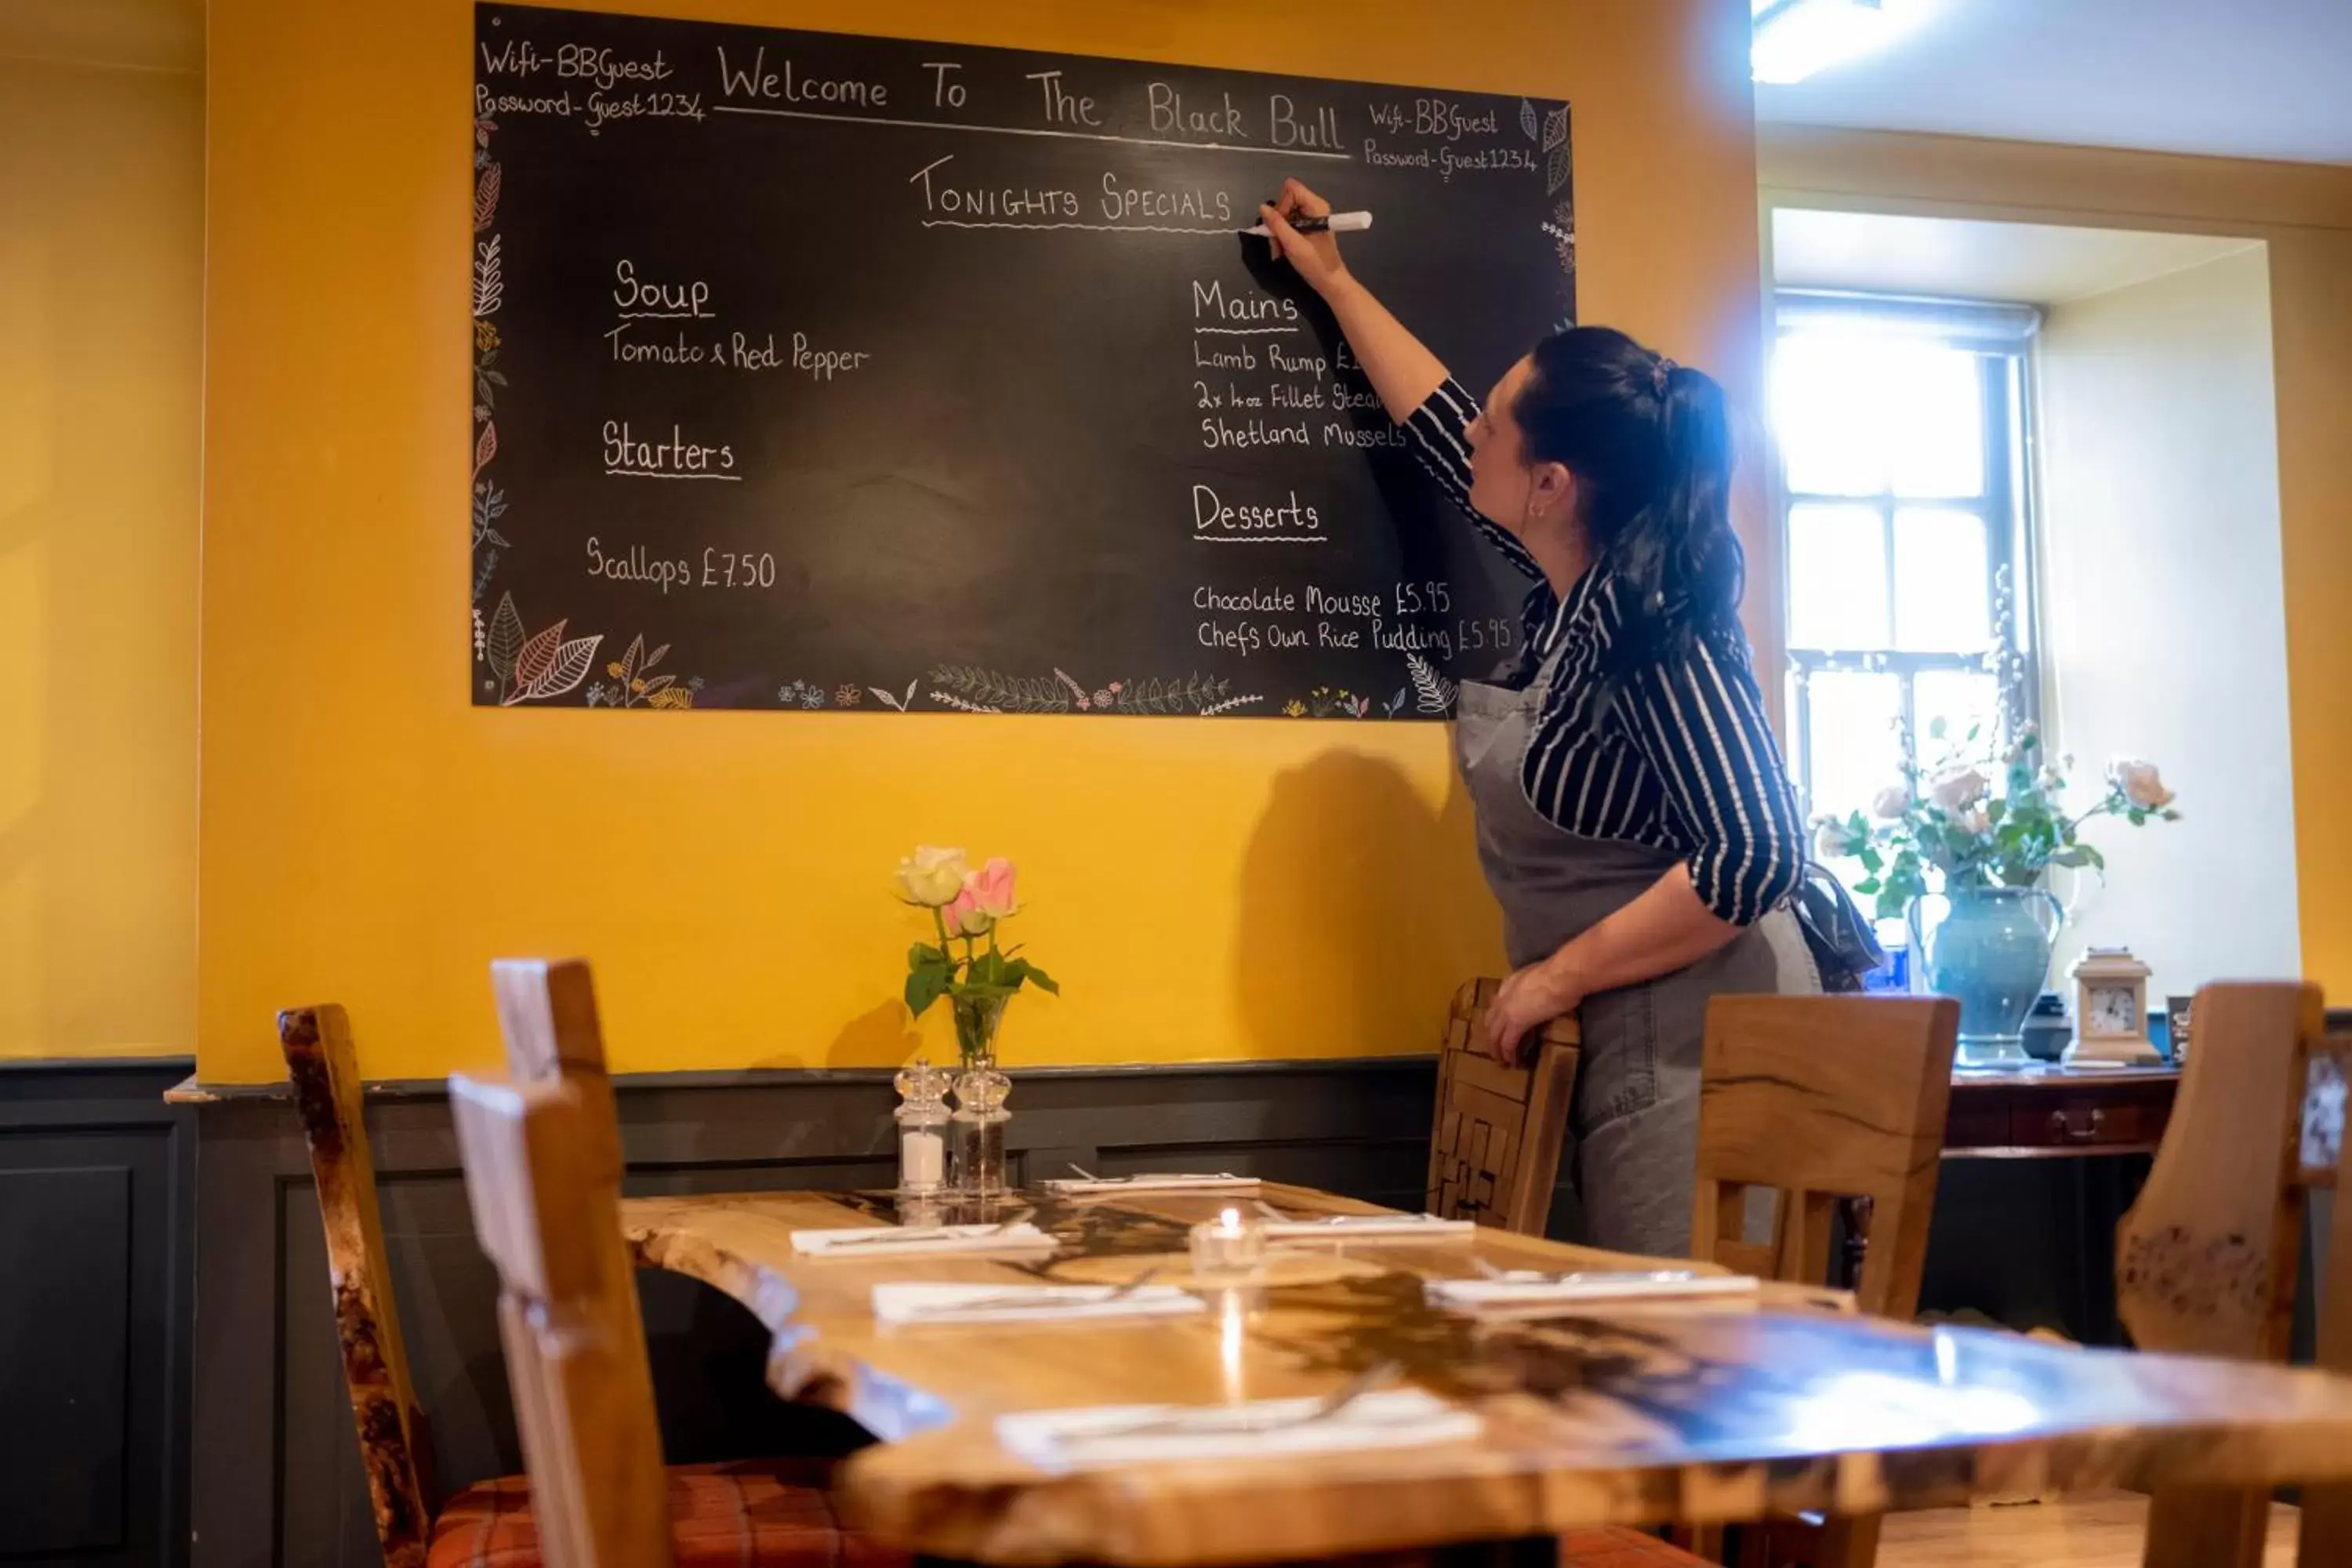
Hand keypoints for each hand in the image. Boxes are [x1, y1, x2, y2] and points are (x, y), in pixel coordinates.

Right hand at [1259, 177, 1350, 296]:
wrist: (1329, 280)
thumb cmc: (1315, 263)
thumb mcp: (1293, 244)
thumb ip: (1277, 225)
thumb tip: (1262, 208)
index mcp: (1316, 206)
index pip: (1290, 188)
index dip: (1281, 205)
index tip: (1280, 226)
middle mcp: (1314, 206)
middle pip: (1286, 200)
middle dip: (1277, 221)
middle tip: (1276, 242)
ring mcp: (1311, 216)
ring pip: (1285, 213)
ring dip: (1277, 231)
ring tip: (1278, 250)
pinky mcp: (1307, 225)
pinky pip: (1289, 222)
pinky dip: (1282, 235)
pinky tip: (1282, 249)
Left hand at [1483, 957, 1584, 1065]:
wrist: (1562, 976)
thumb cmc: (1560, 974)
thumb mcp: (1542, 976)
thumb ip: (1536, 985)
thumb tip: (1544, 992)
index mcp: (1509, 984)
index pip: (1496, 1005)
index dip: (1496, 1019)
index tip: (1499, 1029)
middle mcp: (1503, 997)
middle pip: (1491, 1022)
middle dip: (1492, 1038)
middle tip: (1496, 1051)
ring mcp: (1507, 1011)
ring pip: (1495, 1035)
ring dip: (1497, 1050)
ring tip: (1503, 1062)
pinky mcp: (1516, 1024)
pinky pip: (1508, 1044)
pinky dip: (1510, 1055)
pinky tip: (1514, 1062)